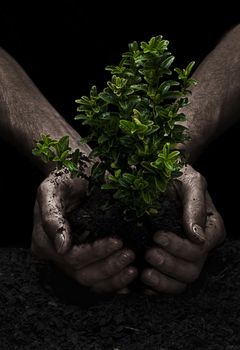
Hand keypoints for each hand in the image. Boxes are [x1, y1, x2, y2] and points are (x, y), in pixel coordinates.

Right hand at [31, 170, 136, 293]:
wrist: (74, 175)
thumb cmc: (63, 179)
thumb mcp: (52, 189)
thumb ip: (52, 216)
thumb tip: (62, 247)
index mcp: (44, 241)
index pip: (71, 257)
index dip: (95, 253)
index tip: (118, 241)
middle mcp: (56, 255)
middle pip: (81, 274)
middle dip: (108, 267)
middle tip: (130, 254)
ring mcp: (69, 261)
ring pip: (91, 281)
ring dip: (113, 278)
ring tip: (133, 268)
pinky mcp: (84, 260)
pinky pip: (97, 280)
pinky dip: (114, 282)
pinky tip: (129, 279)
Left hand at [141, 164, 225, 293]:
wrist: (162, 174)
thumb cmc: (179, 175)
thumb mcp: (190, 182)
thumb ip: (195, 206)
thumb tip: (197, 236)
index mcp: (211, 229)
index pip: (199, 248)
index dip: (179, 247)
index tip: (157, 236)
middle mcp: (200, 246)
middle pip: (191, 269)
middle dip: (169, 264)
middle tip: (149, 253)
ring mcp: (184, 256)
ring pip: (181, 282)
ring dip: (163, 281)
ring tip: (144, 272)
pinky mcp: (170, 260)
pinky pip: (167, 283)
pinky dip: (155, 287)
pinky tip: (141, 283)